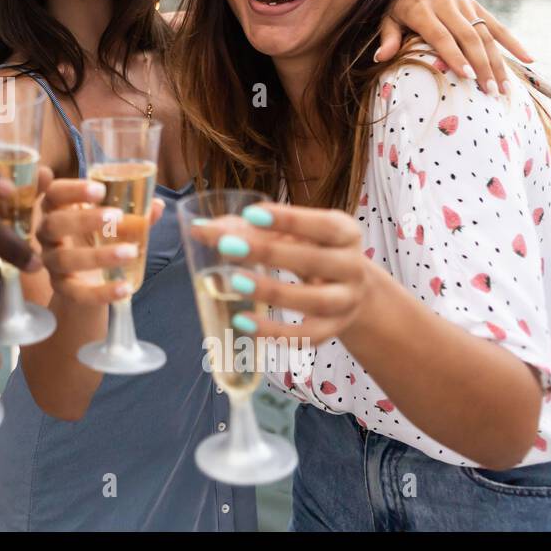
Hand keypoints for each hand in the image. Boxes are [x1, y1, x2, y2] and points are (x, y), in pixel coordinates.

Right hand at [35, 178, 163, 306]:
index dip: (72, 190)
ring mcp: (52, 262)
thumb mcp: (111, 221)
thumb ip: (133, 213)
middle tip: (117, 216)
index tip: (100, 190)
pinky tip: (125, 288)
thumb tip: (158, 206)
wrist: (86, 276)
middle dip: (84, 220)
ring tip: (131, 252)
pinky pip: (77, 292)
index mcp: (56, 209)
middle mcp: (46, 235)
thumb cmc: (96, 235)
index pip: (54, 194)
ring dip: (98, 256)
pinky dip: (102, 292)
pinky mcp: (62, 288)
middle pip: (53, 224)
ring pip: (65, 259)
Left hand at [190, 202, 374, 344]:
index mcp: (345, 234)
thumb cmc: (310, 251)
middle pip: (315, 260)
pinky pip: (306, 337)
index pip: (323, 225)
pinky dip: (275, 332)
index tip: (251, 214)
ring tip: (234, 282)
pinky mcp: (332, 331)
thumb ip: (248, 229)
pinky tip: (243, 322)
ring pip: (314, 301)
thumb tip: (198, 229)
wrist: (351, 292)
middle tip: (228, 246)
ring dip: (273, 291)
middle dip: (270, 253)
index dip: (289, 220)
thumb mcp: (291, 234)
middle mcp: (352, 267)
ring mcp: (344, 302)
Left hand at [383, 0, 532, 95]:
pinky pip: (498, 25)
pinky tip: (528, 59)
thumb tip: (380, 57)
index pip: (442, 36)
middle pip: (468, 38)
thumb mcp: (386, 18)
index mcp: (423, 10)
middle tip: (490, 91)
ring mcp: (465, 5)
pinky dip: (513, 42)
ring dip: (498, 61)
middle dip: (481, 65)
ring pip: (486, 35)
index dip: (455, 56)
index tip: (467, 76)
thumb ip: (387, 37)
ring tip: (504, 87)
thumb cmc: (396, 5)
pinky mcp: (476, 6)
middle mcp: (447, 5)